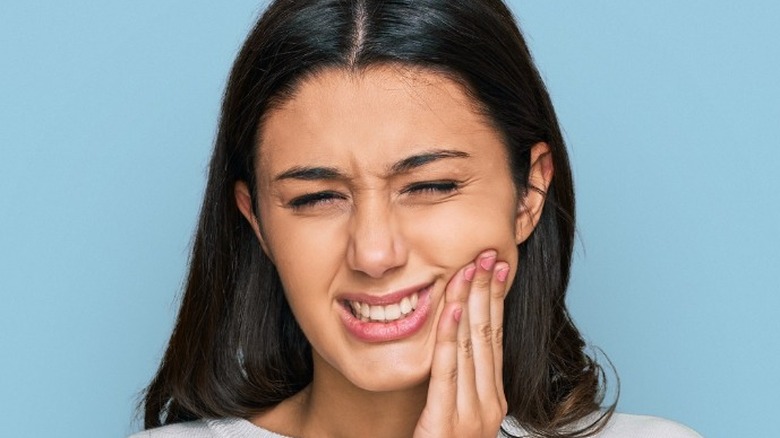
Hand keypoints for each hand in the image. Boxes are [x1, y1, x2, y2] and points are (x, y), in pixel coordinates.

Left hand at [413, 250, 509, 437]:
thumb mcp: (457, 412)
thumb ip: (461, 381)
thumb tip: (456, 340)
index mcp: (493, 399)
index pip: (495, 339)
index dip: (495, 300)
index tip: (496, 268)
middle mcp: (489, 404)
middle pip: (488, 336)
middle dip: (487, 291)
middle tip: (487, 255)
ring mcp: (471, 415)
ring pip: (471, 346)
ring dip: (469, 302)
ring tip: (469, 268)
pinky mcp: (446, 423)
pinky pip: (448, 371)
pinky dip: (450, 336)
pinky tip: (452, 308)